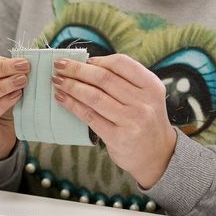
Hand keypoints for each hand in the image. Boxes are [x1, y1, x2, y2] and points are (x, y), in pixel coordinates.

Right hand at [0, 54, 29, 160]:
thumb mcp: (0, 87)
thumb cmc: (0, 109)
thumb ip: (2, 75)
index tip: (18, 59)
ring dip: (1, 87)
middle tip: (23, 67)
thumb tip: (17, 61)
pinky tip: (15, 96)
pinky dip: (2, 103)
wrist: (1, 138)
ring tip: (21, 81)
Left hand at [52, 54, 175, 188]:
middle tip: (60, 65)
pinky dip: (72, 104)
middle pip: (103, 78)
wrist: (158, 155)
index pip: (121, 64)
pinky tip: (61, 98)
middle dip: (77, 69)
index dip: (97, 60)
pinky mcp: (117, 137)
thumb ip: (124, 81)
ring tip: (57, 81)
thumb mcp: (145, 97)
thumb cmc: (145, 121)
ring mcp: (131, 120)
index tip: (81, 60)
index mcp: (151, 86)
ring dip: (71, 86)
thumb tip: (87, 66)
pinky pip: (89, 116)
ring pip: (94, 96)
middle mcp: (143, 102)